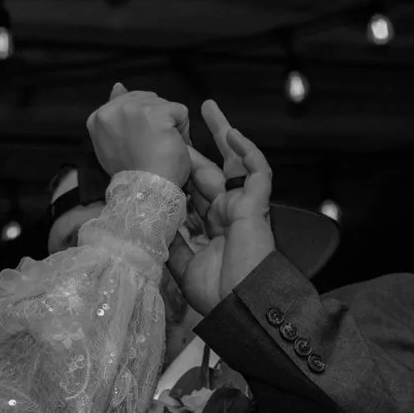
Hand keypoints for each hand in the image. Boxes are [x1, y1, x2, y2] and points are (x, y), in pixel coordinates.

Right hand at [86, 82, 190, 187]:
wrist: (143, 192)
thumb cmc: (133, 174)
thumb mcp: (116, 142)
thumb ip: (116, 114)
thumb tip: (118, 84)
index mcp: (98, 118)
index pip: (127, 103)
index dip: (140, 123)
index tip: (139, 143)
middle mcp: (111, 109)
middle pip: (147, 100)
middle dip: (155, 122)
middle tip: (150, 149)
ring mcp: (133, 109)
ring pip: (164, 105)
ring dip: (170, 127)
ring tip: (160, 150)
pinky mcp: (155, 113)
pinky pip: (180, 112)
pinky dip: (183, 132)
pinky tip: (172, 148)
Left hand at [168, 100, 275, 314]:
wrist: (238, 304)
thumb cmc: (216, 292)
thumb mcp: (182, 265)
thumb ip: (172, 242)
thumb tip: (156, 224)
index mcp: (209, 225)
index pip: (191, 189)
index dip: (178, 169)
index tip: (159, 152)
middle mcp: (225, 211)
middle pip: (209, 169)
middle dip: (195, 144)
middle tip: (177, 120)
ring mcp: (241, 206)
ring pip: (232, 162)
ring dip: (222, 134)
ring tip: (207, 108)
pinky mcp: (257, 205)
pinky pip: (257, 171)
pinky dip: (247, 152)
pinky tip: (233, 134)